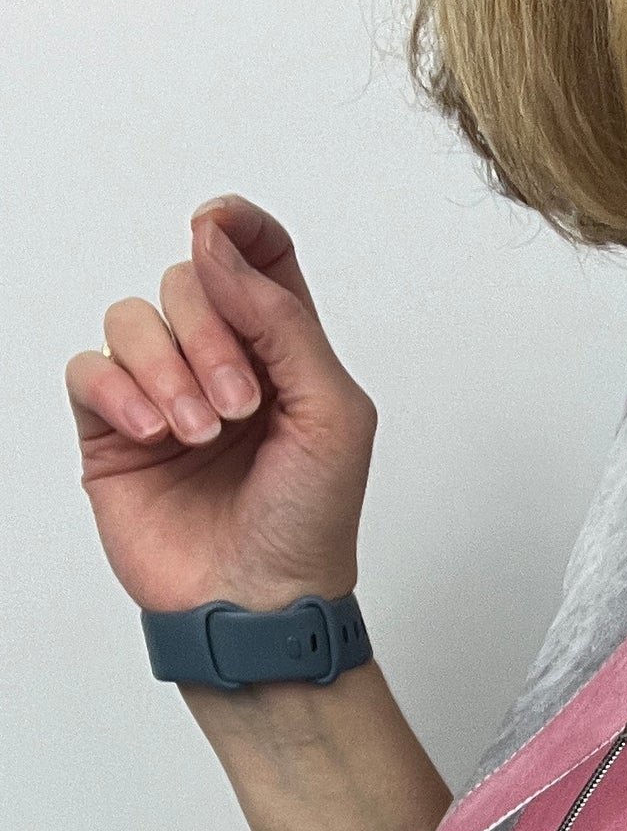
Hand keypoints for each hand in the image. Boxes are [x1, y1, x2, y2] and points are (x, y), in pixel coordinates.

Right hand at [65, 198, 376, 617]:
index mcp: (282, 354)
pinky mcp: (114, 433)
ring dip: (167, 370)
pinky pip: (90, 367)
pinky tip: (153, 433)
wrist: (261, 605)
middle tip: (239, 408)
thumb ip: (283, 318)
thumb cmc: (310, 526)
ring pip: (134, 318)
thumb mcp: (333, 413)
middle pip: (188, 280)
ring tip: (198, 434)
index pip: (255, 257)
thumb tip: (214, 243)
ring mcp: (163, 395)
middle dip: (210, 334)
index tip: (217, 226)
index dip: (236, 227)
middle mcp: (220, 364)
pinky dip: (119, 390)